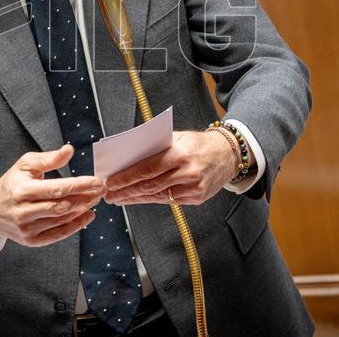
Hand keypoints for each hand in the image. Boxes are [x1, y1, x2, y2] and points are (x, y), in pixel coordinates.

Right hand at [0, 144, 105, 246]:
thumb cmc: (11, 183)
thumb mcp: (25, 164)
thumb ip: (49, 158)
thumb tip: (69, 150)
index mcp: (21, 192)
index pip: (56, 189)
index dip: (80, 186)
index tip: (97, 181)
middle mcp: (23, 212)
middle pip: (61, 207)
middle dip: (85, 198)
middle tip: (101, 190)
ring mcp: (26, 229)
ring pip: (61, 220)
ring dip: (82, 210)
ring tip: (95, 199)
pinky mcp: (30, 241)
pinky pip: (57, 234)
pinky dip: (75, 226)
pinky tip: (87, 216)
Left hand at [105, 130, 245, 205]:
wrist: (228, 154)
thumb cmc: (197, 143)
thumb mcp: (176, 137)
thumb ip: (155, 146)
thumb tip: (127, 157)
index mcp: (180, 153)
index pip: (147, 168)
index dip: (127, 177)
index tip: (110, 182)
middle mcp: (188, 172)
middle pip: (150, 185)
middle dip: (126, 191)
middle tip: (109, 194)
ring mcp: (194, 188)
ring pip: (158, 196)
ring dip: (135, 199)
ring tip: (119, 199)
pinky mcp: (197, 198)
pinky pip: (169, 200)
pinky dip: (151, 200)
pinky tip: (138, 199)